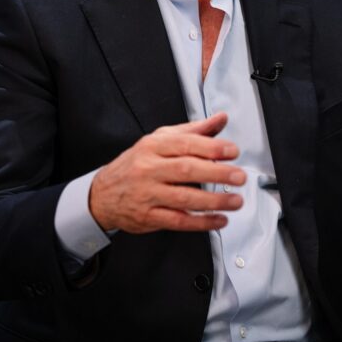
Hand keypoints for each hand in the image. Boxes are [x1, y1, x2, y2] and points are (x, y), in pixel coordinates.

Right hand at [89, 113, 245, 232]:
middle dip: (217, 173)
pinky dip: (201, 223)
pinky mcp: (149, 217)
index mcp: (153, 146)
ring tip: (236, 200)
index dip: (211, 147)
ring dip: (214, 201)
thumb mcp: (160, 140)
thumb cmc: (136, 164)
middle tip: (239, 176)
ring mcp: (148, 194)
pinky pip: (178, 221)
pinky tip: (220, 220)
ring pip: (184, 198)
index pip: (185, 144)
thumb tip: (221, 119)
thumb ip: (193, 131)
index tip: (232, 151)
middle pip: (186, 170)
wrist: (102, 194)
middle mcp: (149, 169)